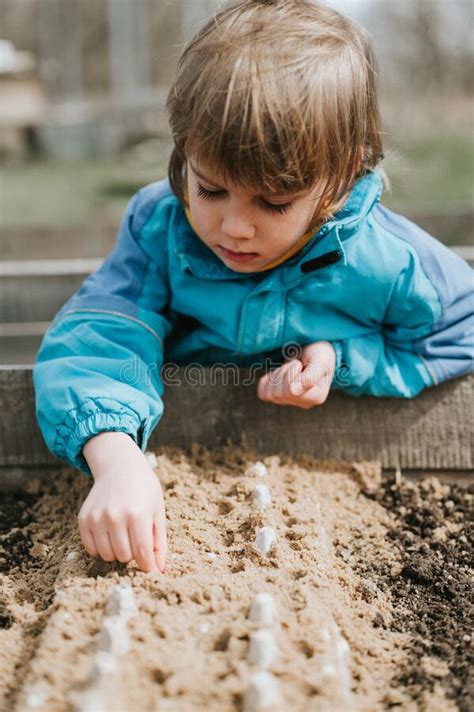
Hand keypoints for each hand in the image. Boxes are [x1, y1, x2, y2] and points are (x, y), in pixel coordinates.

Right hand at [79, 432, 166, 573]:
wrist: (119, 466)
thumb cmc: (144, 489)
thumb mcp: (157, 511)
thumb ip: (159, 543)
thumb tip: (158, 571)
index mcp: (138, 514)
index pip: (142, 554)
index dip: (147, 566)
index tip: (150, 568)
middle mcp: (115, 516)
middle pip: (124, 557)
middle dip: (133, 554)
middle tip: (136, 537)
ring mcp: (97, 517)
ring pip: (107, 556)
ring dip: (117, 551)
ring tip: (123, 533)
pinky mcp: (83, 519)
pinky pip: (91, 549)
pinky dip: (101, 547)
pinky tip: (109, 532)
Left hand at [257, 341, 335, 408]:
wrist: (312, 348)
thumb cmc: (319, 354)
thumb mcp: (321, 361)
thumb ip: (311, 376)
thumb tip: (293, 392)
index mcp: (317, 397)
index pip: (291, 392)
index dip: (291, 374)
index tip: (300, 364)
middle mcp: (303, 403)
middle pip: (279, 393)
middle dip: (284, 372)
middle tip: (294, 363)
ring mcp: (290, 401)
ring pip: (271, 394)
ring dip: (277, 375)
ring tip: (288, 367)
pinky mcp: (278, 397)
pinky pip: (263, 394)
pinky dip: (267, 380)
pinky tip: (279, 373)